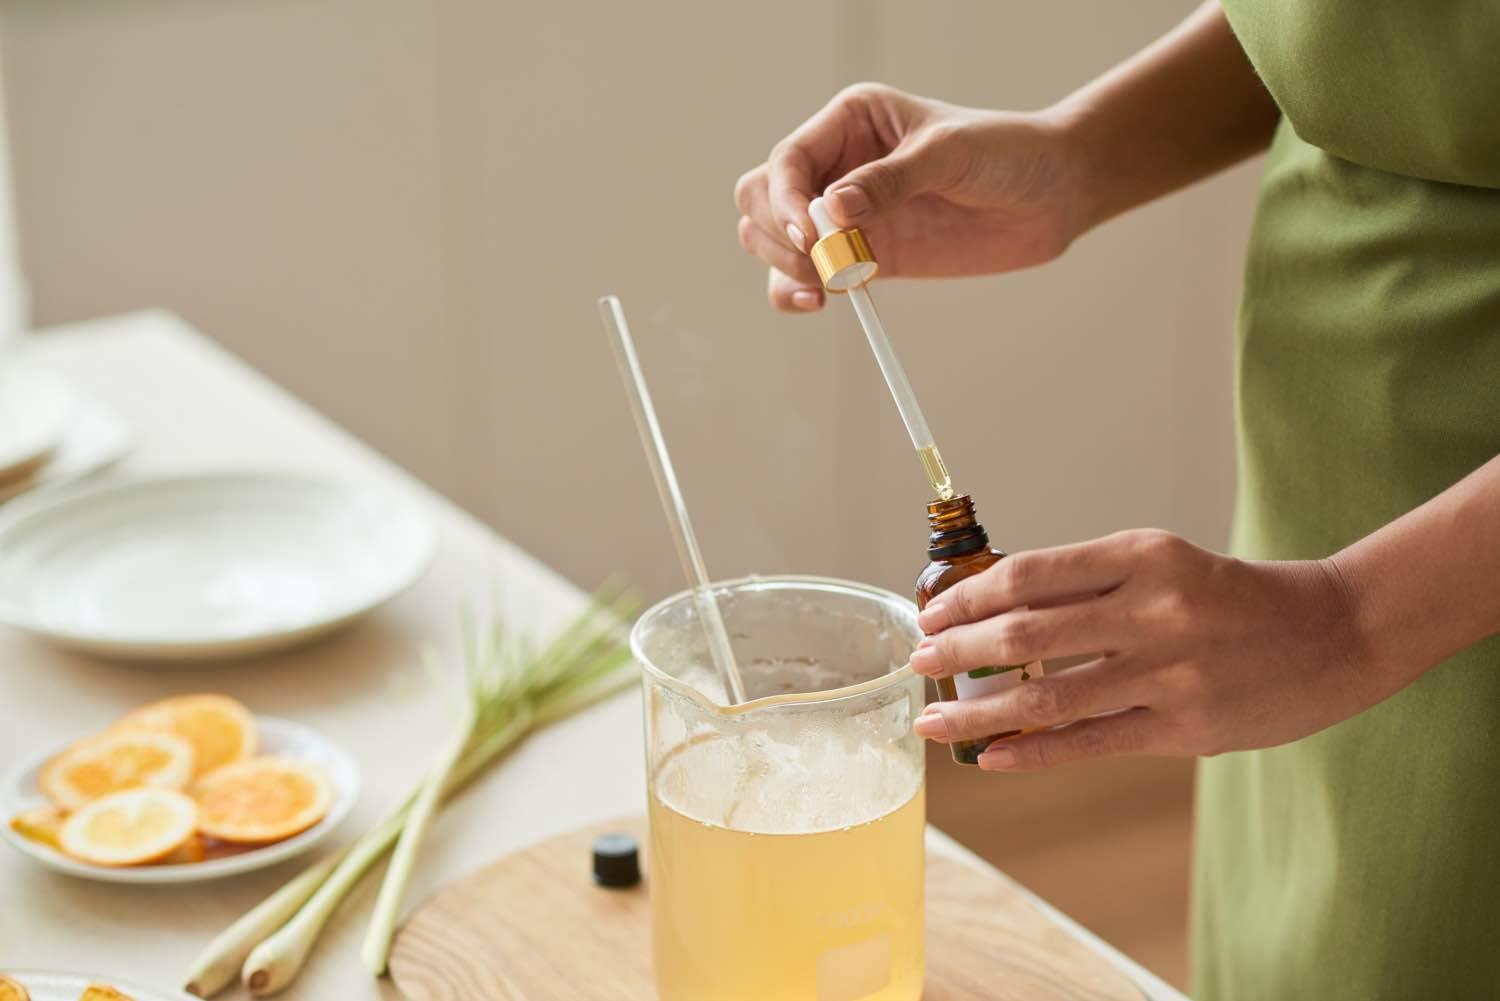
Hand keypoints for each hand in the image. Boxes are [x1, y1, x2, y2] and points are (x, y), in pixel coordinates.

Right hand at [733, 83, 1088, 311]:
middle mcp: (836, 165)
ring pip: (770, 241)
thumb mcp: (949, 153)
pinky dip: (797, 292)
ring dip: (784, 265)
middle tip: (824, 258)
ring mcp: (844, 215)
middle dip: (776, 232)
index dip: (785, 198)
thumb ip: (889, 181)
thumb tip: (830, 208)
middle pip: (760, 199)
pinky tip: (821, 302)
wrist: (1052, 193)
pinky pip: (804, 277)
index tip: (810, 231)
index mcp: (849, 122)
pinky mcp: (861, 257)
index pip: (787, 160)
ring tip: (829, 283)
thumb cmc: (1006, 151)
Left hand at [909, 530, 1389, 770]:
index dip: (968, 597)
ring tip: (934, 722)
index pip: (1029, 575)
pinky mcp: (1185, 728)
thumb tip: (991, 607)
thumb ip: (1086, 585)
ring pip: (1047, 699)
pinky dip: (1031, 752)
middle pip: (1026, 635)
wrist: (1332, 633)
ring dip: (978, 713)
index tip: (931, 615)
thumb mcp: (1161, 563)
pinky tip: (990, 758)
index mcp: (1141, 554)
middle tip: (918, 665)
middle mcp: (1153, 608)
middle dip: (957, 652)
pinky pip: (1089, 742)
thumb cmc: (1227, 597)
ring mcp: (1169, 672)